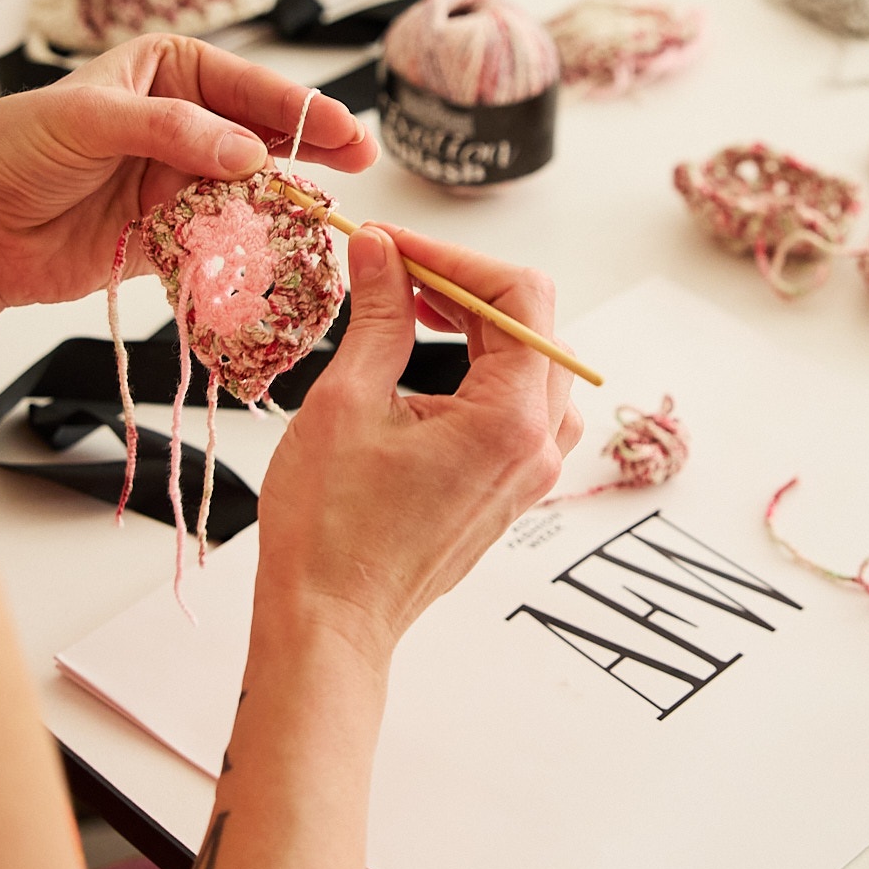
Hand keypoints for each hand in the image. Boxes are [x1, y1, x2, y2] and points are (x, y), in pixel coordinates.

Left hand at [0, 35, 375, 336]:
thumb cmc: (10, 151)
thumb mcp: (90, 118)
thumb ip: (172, 131)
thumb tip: (247, 151)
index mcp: (162, 72)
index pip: (241, 84)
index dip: (292, 107)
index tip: (332, 127)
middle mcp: (177, 124)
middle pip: (258, 135)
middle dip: (307, 148)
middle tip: (356, 160)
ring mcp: (176, 182)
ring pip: (247, 189)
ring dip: (283, 201)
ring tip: (322, 209)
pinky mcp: (168, 237)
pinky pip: (222, 239)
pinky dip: (248, 246)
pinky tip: (276, 248)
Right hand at [257, 223, 583, 666]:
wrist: (330, 622)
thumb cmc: (331, 530)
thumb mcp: (347, 401)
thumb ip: (378, 316)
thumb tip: (380, 252)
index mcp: (512, 419)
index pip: (521, 296)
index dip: (455, 257)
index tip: (394, 246)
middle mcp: (538, 445)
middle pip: (532, 325)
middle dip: (463, 284)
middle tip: (393, 269)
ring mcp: (528, 470)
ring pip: (530, 362)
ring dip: (476, 324)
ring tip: (408, 308)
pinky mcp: (507, 486)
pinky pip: (517, 403)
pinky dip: (479, 366)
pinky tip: (425, 358)